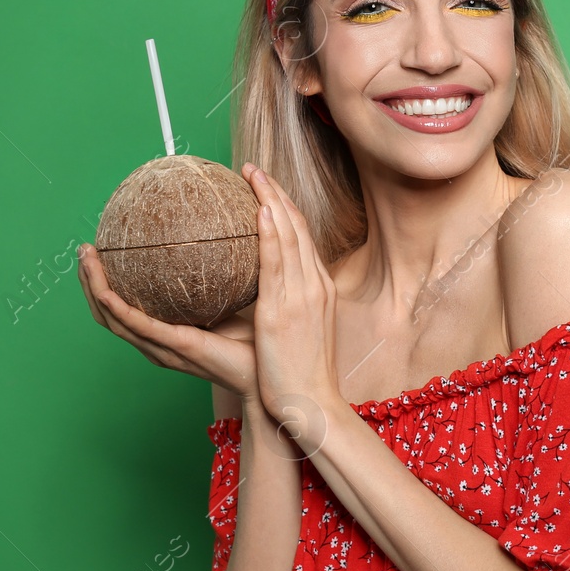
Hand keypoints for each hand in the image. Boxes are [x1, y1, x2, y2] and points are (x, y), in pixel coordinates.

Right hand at [75, 241, 257, 400]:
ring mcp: (161, 347)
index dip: (106, 283)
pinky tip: (105, 290)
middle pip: (107, 312)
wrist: (267, 375)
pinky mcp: (173, 348)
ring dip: (94, 288)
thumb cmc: (253, 343)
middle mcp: (155, 342)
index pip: (123, 309)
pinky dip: (117, 308)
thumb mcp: (229, 301)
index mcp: (163, 334)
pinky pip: (138, 327)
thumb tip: (216, 237)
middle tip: (84, 249)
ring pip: (113, 318)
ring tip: (86, 258)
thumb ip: (217, 277)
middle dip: (90, 281)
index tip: (100, 251)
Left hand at [241, 161, 342, 451]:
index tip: (265, 188)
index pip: (302, 238)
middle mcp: (314, 285)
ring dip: (270, 199)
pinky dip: (272, 232)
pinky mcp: (283, 309)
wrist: (312, 402)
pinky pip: (277, 262)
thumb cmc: (301, 375)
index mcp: (318, 289)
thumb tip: (265, 296)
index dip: (285, 208)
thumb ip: (287, 307)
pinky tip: (260, 209)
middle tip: (253, 168)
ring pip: (289, 235)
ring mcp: (301, 295)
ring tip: (252, 174)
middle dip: (275, 193)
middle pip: (296, 227)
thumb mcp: (300, 332)